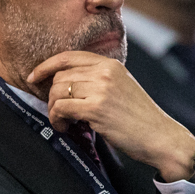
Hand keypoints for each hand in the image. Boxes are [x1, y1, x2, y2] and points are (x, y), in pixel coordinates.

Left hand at [28, 51, 194, 180]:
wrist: (161, 137)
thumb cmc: (141, 118)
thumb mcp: (122, 87)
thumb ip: (99, 80)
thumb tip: (68, 86)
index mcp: (111, 64)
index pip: (69, 56)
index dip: (46, 66)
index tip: (34, 77)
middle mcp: (105, 72)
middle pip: (61, 76)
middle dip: (52, 96)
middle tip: (58, 113)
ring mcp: (101, 90)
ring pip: (58, 92)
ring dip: (54, 110)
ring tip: (63, 123)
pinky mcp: (96, 109)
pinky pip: (62, 108)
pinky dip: (58, 120)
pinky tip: (66, 128)